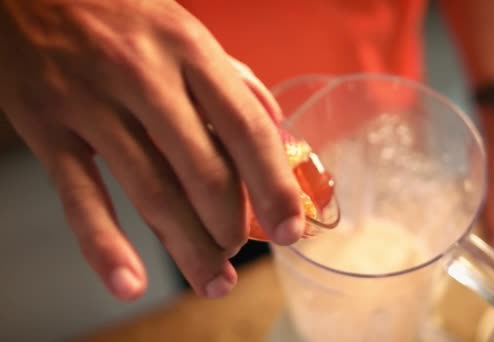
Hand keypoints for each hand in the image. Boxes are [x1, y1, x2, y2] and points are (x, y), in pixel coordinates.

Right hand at [0, 0, 303, 299]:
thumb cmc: (115, 7)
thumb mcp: (182, 26)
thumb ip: (230, 76)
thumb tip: (272, 122)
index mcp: (188, 48)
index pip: (246, 128)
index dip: (273, 186)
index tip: (290, 228)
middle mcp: (144, 76)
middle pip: (203, 171)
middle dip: (230, 225)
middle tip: (239, 250)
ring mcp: (92, 103)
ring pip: (151, 192)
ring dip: (187, 247)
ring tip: (212, 279)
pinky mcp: (47, 127)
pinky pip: (80, 196)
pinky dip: (104, 246)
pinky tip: (130, 282)